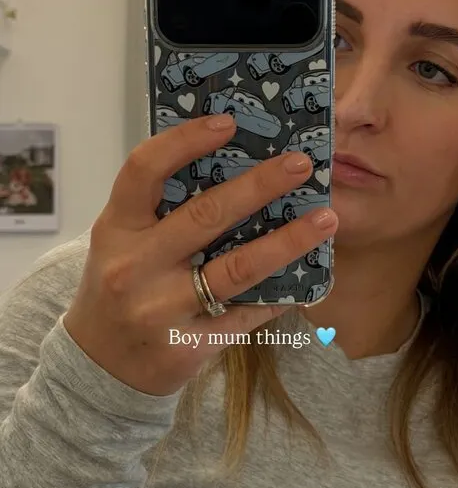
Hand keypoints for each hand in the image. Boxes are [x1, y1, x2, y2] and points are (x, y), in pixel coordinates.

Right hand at [63, 114, 337, 395]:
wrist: (100, 365)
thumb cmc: (121, 284)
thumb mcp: (123, 240)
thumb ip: (162, 207)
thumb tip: (236, 162)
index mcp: (117, 227)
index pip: (144, 170)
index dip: (185, 140)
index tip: (229, 123)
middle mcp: (135, 266)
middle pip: (205, 215)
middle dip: (260, 186)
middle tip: (301, 164)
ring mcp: (161, 309)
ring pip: (237, 269)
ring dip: (288, 241)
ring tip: (326, 219)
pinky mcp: (188, 345)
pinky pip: (246, 314)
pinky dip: (280, 294)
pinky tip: (308, 278)